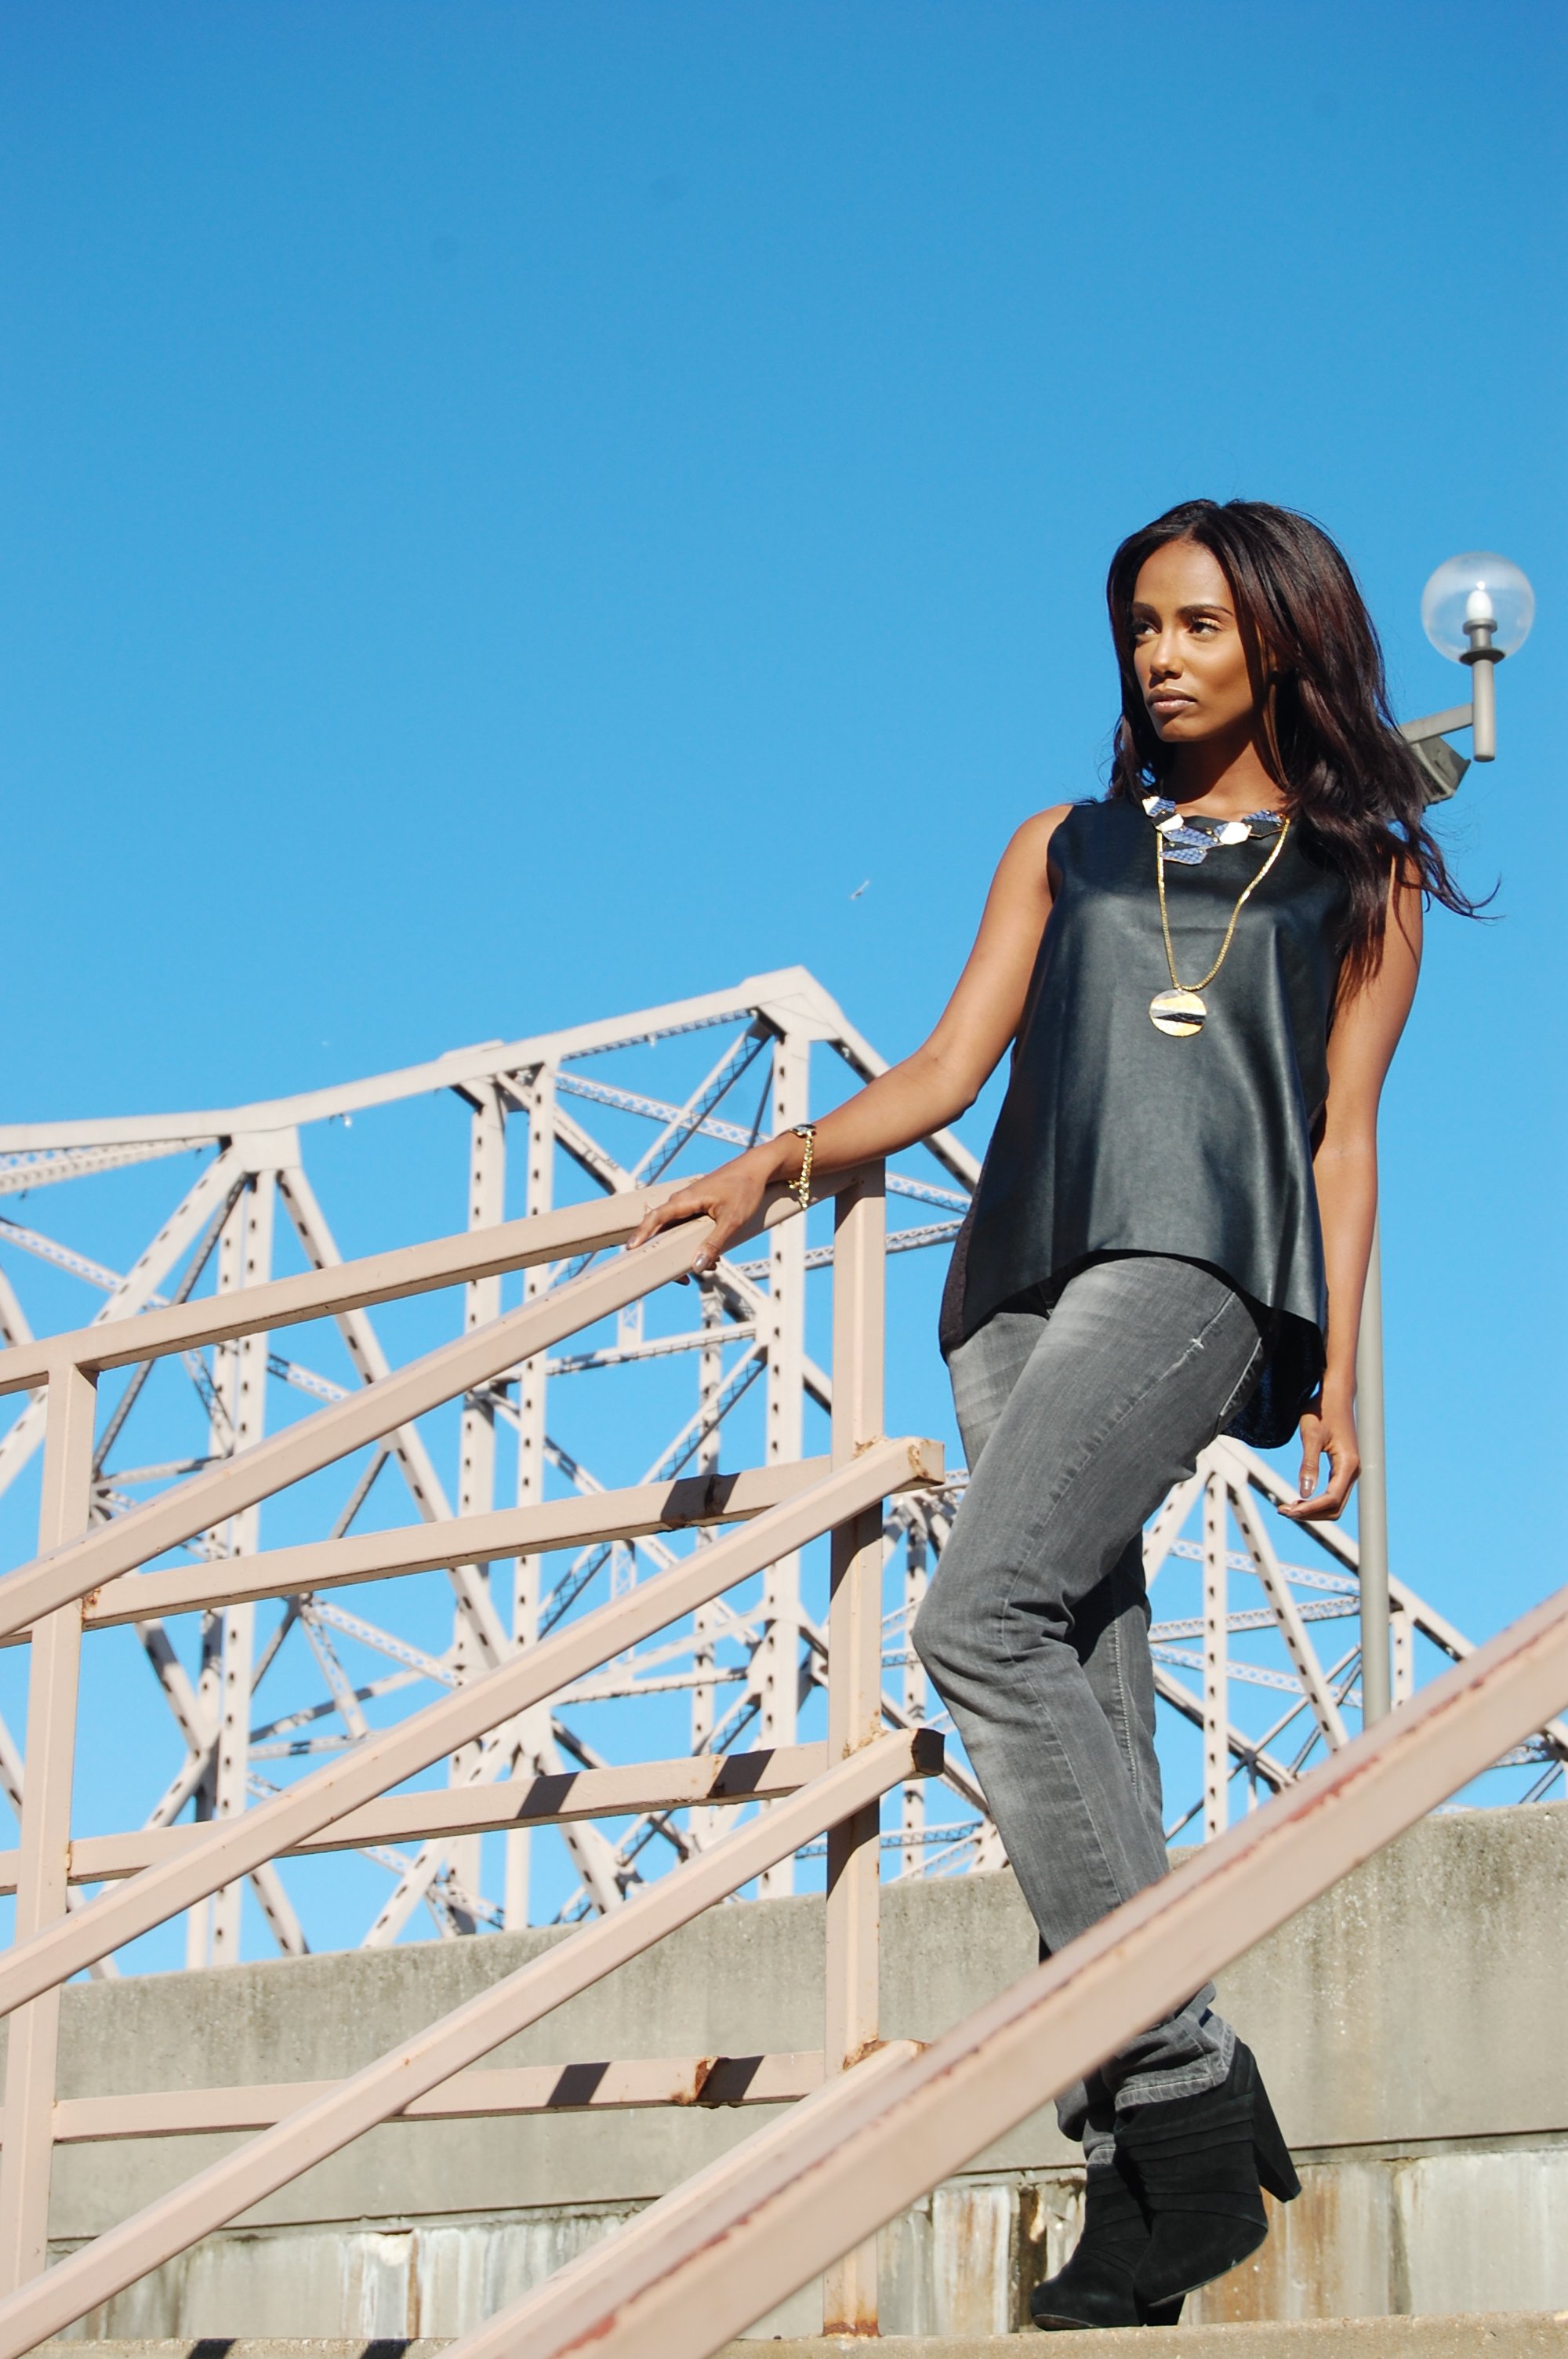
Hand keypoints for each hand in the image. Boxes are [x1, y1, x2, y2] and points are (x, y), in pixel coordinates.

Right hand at [628, 1146, 779, 1276]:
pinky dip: (696, 1244)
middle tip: (682, 1279)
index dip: (641, 1233)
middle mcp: (682, 1201)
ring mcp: (690, 1204)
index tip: (631, 1249)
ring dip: (687, 1251)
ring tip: (710, 1267)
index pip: (655, 1217)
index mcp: (685, 1200)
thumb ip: (714, 1243)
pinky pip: (688, 1229)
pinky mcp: (699, 1207)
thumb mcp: (732, 1220)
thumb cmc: (745, 1188)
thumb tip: (697, 1265)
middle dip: (669, 1255)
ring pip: (678, 1232)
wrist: (757, 1170)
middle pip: (663, 1230)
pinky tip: (713, 1256)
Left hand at [1279, 1386, 1358, 1521]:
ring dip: (1313, 1510)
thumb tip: (1304, 1494)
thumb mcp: (1311, 1436)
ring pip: (1335, 1503)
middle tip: (1283, 1510)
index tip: (1288, 1511)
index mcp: (1348, 1464)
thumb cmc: (1322, 1410)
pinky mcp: (1344, 1467)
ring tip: (1288, 1507)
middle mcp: (1353, 1471)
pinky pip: (1333, 1493)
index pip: (1331, 1499)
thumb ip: (1309, 1465)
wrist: (1335, 1394)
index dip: (1310, 1509)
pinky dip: (1317, 1501)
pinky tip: (1299, 1499)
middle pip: (1335, 1507)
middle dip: (1310, 1513)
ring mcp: (1350, 1470)